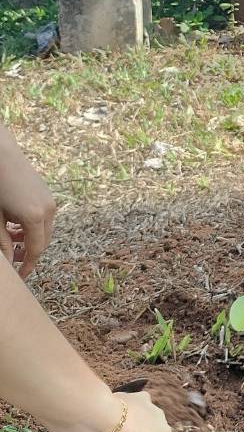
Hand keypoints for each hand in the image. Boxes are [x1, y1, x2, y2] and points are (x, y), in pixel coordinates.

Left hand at [0, 132, 56, 277]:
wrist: (1, 154)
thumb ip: (3, 242)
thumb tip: (10, 262)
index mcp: (35, 217)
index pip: (35, 250)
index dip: (27, 265)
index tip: (20, 277)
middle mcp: (48, 210)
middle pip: (43, 242)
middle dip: (29, 253)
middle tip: (13, 261)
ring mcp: (50, 201)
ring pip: (44, 231)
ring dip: (30, 240)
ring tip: (10, 240)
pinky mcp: (47, 195)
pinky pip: (44, 219)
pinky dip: (32, 227)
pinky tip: (16, 225)